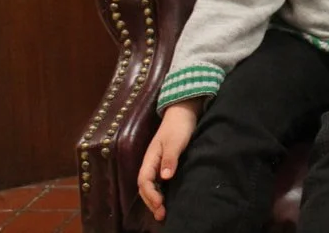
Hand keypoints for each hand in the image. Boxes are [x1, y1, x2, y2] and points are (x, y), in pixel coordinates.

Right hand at [137, 99, 201, 220]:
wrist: (184, 112)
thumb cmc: (179, 126)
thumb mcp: (175, 141)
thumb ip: (169, 158)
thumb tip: (164, 177)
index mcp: (150, 158)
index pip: (144, 181)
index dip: (151, 194)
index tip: (160, 204)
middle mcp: (151, 163)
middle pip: (145, 187)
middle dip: (151, 202)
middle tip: (161, 215)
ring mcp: (157, 163)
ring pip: (151, 186)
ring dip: (155, 199)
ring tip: (162, 213)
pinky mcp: (166, 163)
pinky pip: (159, 182)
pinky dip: (161, 192)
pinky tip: (167, 199)